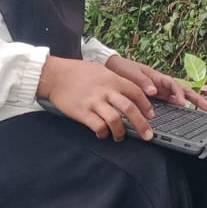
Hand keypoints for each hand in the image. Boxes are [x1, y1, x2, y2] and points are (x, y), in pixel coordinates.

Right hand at [37, 56, 154, 141]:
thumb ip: (114, 81)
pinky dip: (103, 133)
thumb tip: (129, 93)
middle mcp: (105, 91)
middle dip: (142, 124)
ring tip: (120, 137)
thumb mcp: (100, 71)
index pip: (136, 93)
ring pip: (115, 120)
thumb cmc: (77, 72)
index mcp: (112, 79)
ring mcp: (94, 102)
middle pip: (130, 109)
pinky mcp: (82, 112)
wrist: (55, 75)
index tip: (151, 116)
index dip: (146, 106)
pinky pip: (98, 126)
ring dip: (121, 132)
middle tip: (148, 135)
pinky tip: (102, 134)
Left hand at [104, 55, 206, 111]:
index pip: (173, 85)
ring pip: (179, 96)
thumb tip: (154, 91)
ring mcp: (160, 90)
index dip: (180, 94)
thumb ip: (142, 82)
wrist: (112, 68)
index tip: (182, 104)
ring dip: (192, 102)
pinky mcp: (156, 96)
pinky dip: (179, 106)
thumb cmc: (122, 69)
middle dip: (196, 98)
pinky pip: (170, 101)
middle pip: (183, 90)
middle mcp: (161, 83)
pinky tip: (185, 113)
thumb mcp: (130, 74)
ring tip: (204, 110)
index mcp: (157, 77)